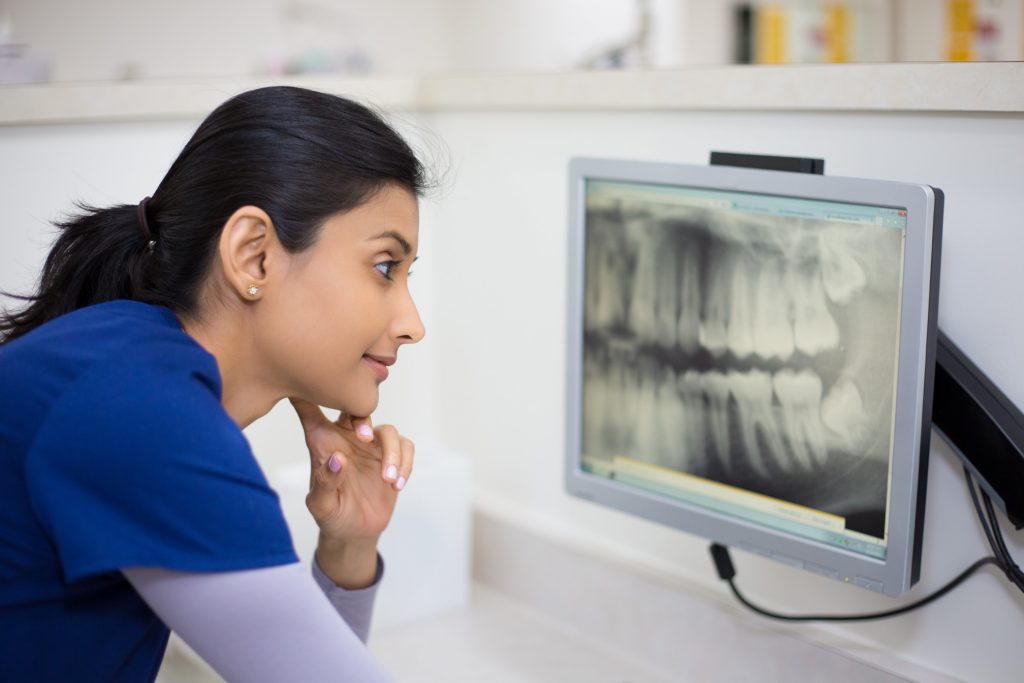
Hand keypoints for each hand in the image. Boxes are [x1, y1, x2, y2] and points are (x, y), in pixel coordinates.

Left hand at [289, 398, 414, 544]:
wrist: (354, 531)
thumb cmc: (331, 513)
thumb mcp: (321, 505)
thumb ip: (326, 482)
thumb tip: (338, 458)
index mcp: (323, 442)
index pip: (311, 412)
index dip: (307, 396)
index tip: (310, 383)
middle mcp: (348, 437)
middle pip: (357, 408)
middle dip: (362, 416)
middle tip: (364, 438)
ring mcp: (372, 445)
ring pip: (387, 430)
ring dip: (391, 453)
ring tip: (387, 479)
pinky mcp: (394, 456)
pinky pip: (405, 447)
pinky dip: (405, 464)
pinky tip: (396, 484)